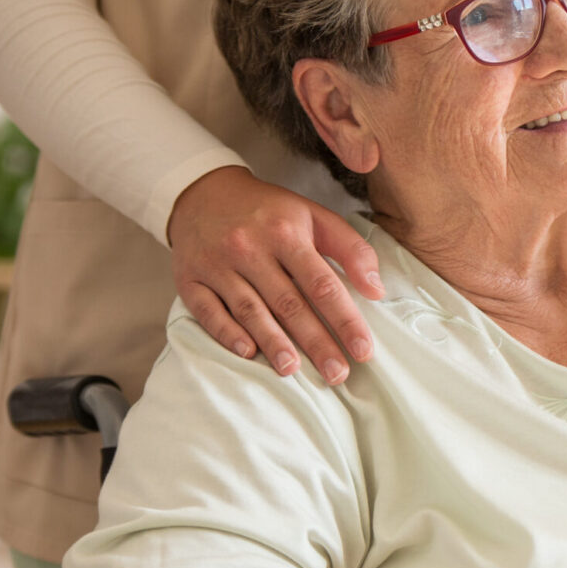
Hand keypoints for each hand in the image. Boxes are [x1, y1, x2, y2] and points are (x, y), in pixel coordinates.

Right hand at [168, 166, 383, 382]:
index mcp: (286, 232)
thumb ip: (351, 249)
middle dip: (316, 342)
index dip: (345, 319)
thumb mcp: (314, 216)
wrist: (204, 193)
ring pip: (250, 310)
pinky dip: (227, 333)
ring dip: (273, 343)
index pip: (322, 284)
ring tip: (294, 371)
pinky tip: (248, 352)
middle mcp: (250, 248)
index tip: (363, 350)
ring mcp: (217, 264)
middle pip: (289, 303)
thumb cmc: (269, 212)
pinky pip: (208, 311)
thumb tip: (377, 289)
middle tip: (337, 374)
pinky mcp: (189, 279)